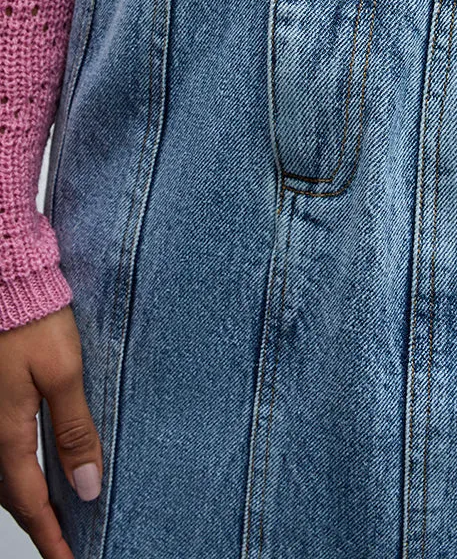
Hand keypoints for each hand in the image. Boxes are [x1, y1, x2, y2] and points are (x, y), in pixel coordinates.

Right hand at [0, 305, 102, 558]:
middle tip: (66, 544)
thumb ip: (74, 430)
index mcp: (7, 436)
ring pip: (3, 479)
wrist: (6, 285)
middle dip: (40, 524)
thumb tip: (86, 486)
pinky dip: (17, 474)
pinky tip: (35, 468)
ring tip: (56, 515)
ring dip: (27, 500)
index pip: (31, 505)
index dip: (52, 537)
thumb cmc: (34, 323)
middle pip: (13, 497)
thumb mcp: (63, 374)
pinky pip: (1, 454)